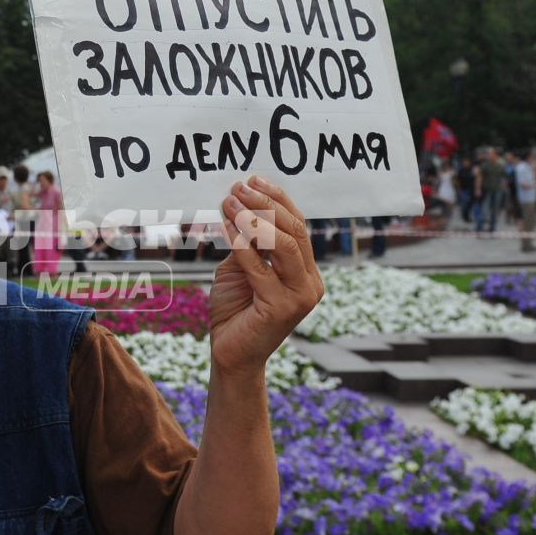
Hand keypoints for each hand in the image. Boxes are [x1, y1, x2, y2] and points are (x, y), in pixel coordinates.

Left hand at [207, 176, 324, 375]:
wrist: (230, 354)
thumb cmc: (236, 310)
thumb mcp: (242, 269)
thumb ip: (249, 244)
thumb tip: (241, 205)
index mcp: (306, 271)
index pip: (298, 226)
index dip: (277, 199)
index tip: (253, 179)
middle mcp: (310, 283)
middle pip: (295, 231)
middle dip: (266, 204)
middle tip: (239, 187)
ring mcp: (300, 297)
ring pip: (285, 246)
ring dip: (255, 220)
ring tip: (230, 202)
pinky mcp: (282, 309)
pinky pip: (260, 269)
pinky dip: (241, 244)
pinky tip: (225, 226)